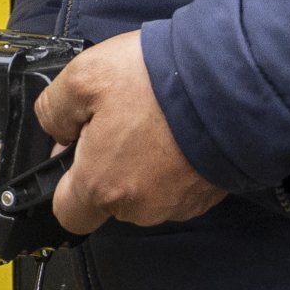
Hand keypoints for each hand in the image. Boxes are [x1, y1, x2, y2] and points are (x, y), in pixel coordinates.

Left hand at [36, 32, 228, 235]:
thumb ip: (54, 110)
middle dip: (108, 163)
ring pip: (145, 192)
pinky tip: (178, 128)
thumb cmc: (161, 81)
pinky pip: (178, 184)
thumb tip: (55, 131)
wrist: (235, 82)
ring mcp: (178, 203)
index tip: (74, 150)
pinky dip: (175, 161)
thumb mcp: (84, 76)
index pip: (67, 213)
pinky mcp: (208, 194)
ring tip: (153, 116)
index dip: (63, 182)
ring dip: (143, 161)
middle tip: (119, 119)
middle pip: (109, 199)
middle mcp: (140, 205)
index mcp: (101, 185)